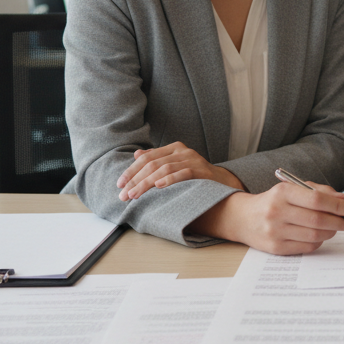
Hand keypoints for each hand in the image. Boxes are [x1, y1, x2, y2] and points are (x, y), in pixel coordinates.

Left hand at [117, 142, 244, 200]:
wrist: (223, 182)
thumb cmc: (196, 176)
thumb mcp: (175, 165)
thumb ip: (157, 159)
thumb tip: (137, 155)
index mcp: (174, 148)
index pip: (147, 157)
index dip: (131, 170)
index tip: (120, 184)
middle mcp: (182, 151)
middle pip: (152, 164)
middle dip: (135, 180)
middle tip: (124, 195)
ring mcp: (192, 159)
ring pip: (163, 169)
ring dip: (146, 183)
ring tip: (135, 195)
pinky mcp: (201, 170)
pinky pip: (182, 174)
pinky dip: (169, 180)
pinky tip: (158, 187)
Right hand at [198, 181, 343, 254]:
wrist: (243, 218)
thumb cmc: (273, 202)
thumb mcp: (292, 189)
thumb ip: (318, 191)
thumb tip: (342, 199)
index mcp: (282, 193)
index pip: (316, 200)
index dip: (337, 206)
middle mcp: (277, 212)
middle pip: (317, 220)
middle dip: (338, 221)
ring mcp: (275, 232)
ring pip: (314, 235)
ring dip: (330, 232)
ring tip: (334, 227)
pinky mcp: (276, 248)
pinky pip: (307, 247)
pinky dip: (319, 242)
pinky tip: (319, 235)